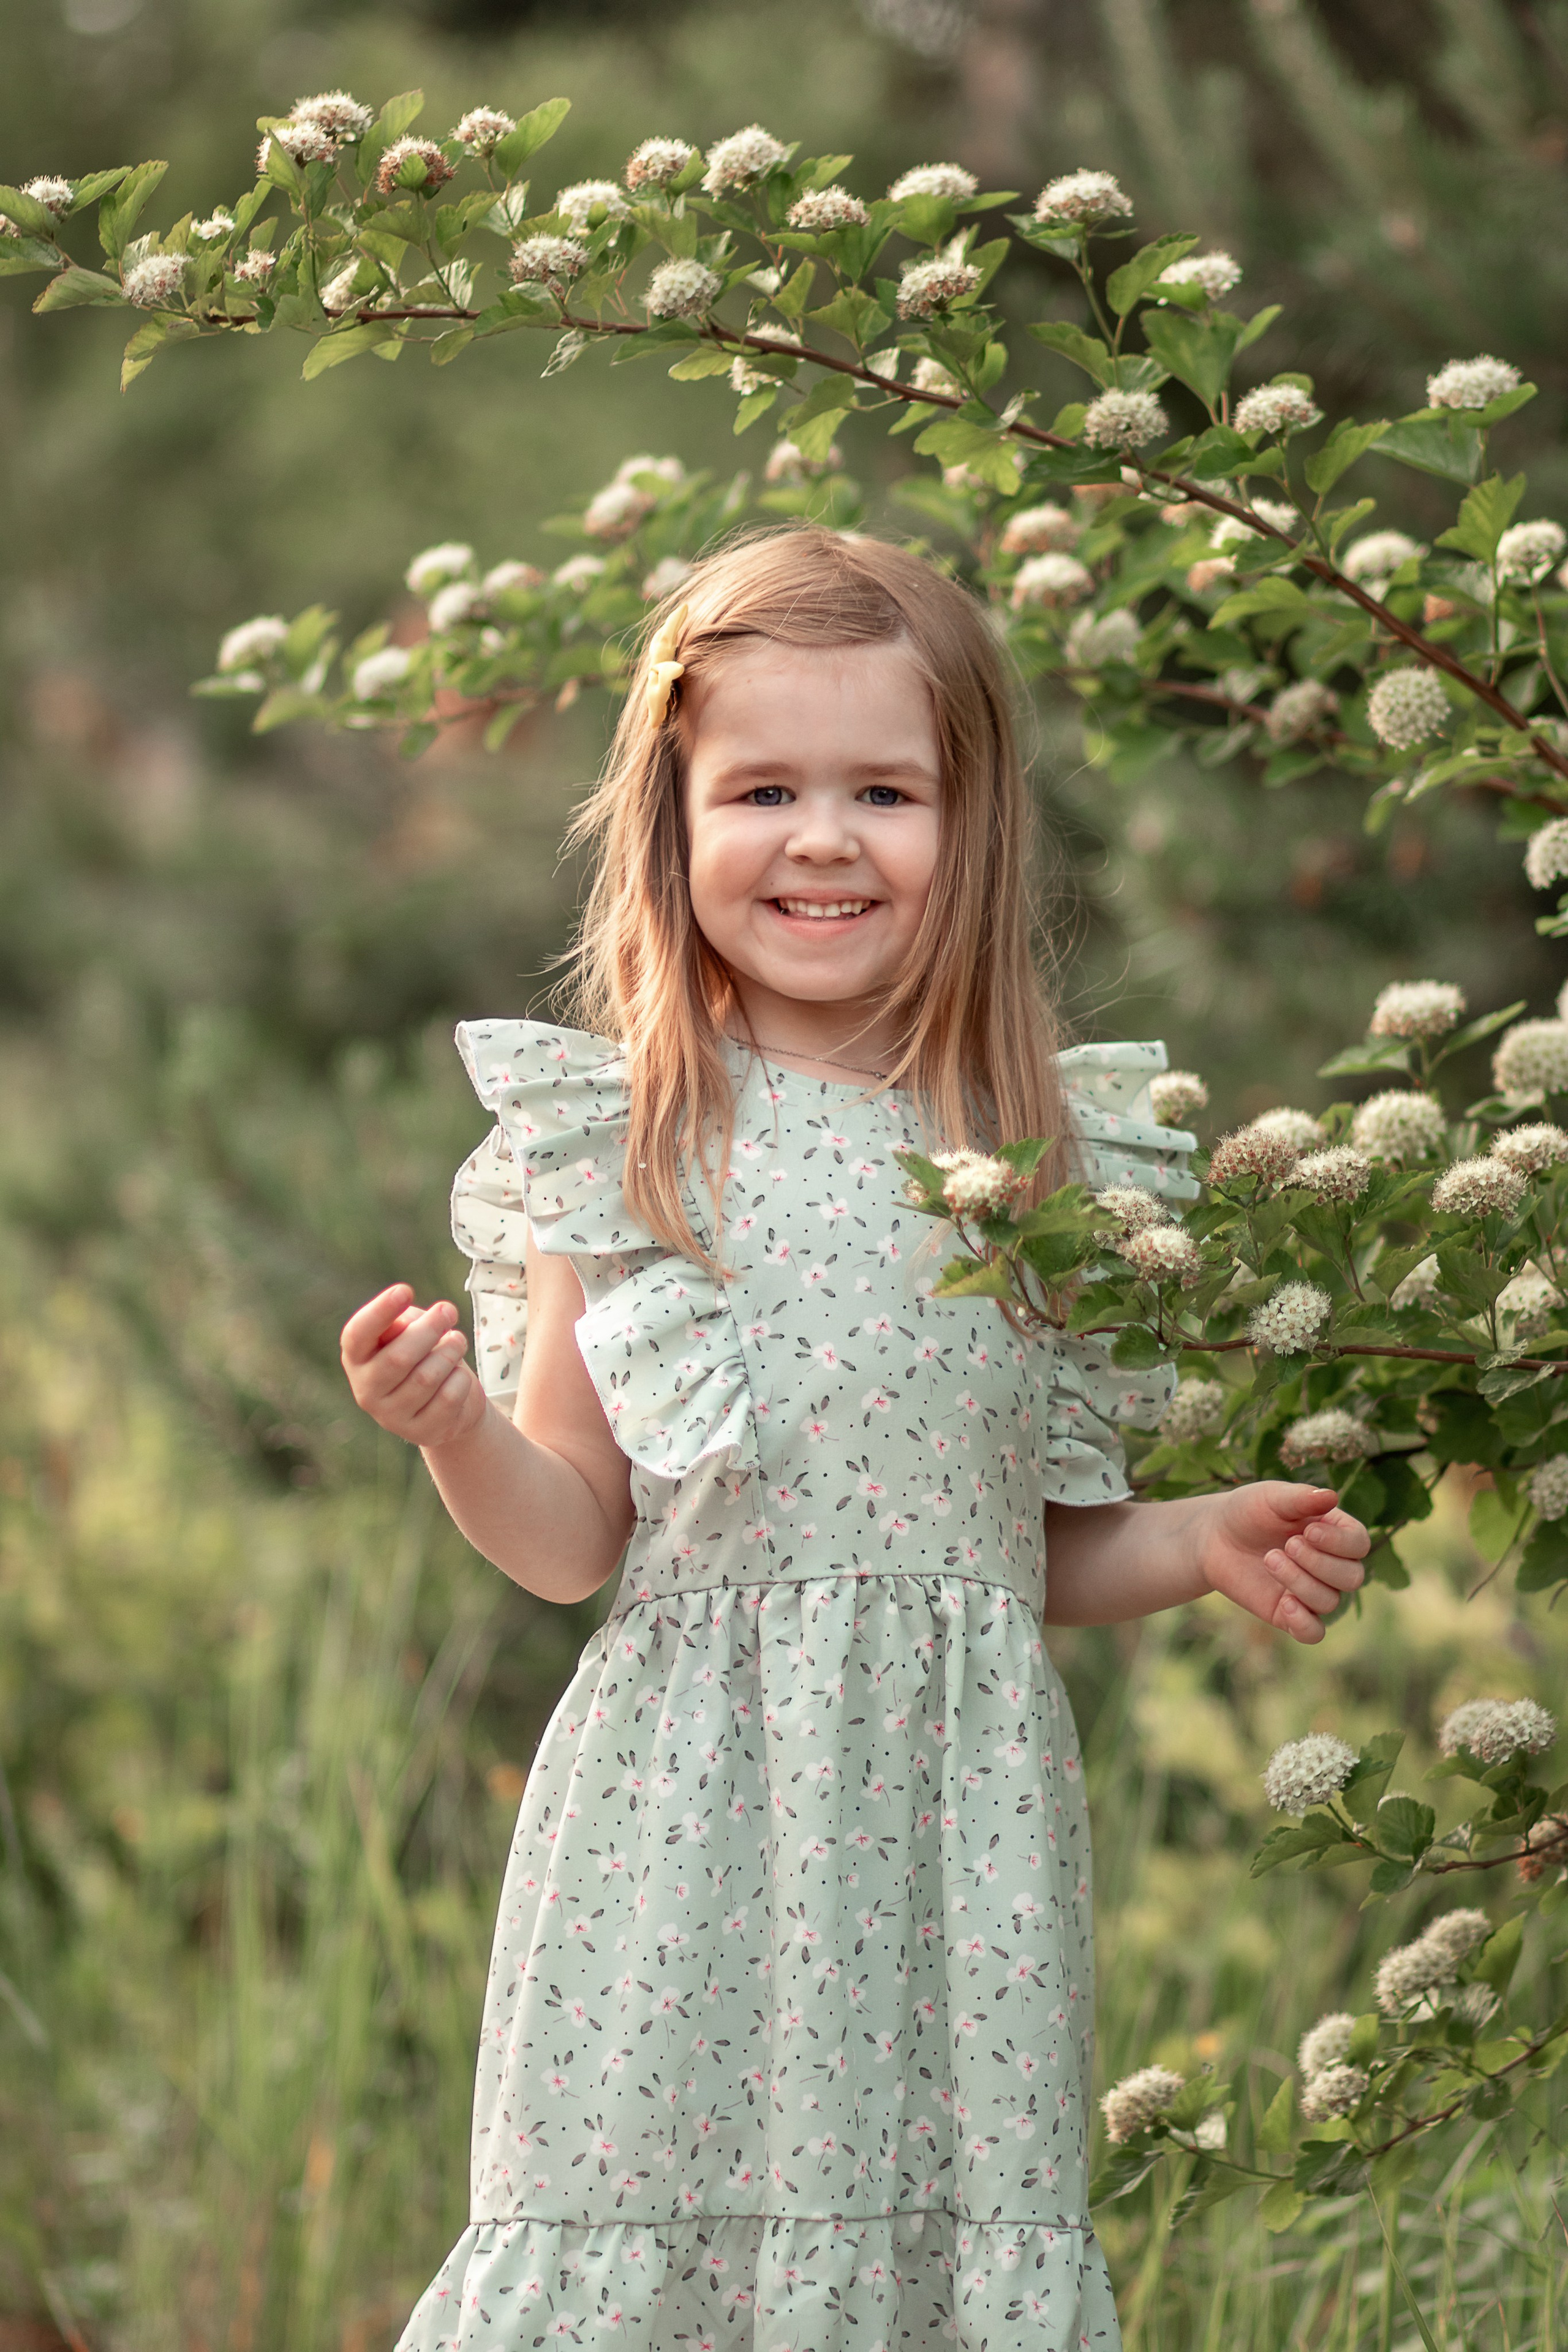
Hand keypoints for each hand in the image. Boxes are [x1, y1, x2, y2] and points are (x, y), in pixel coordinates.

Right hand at [340, 1283, 487, 1447]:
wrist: (449, 1403)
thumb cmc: (424, 1355)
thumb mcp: (410, 1331)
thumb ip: (404, 1322)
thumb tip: (405, 1322)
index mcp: (357, 1358)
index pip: (357, 1335)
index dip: (379, 1312)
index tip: (405, 1290)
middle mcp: (366, 1390)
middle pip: (399, 1357)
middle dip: (430, 1329)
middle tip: (449, 1311)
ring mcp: (391, 1416)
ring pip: (426, 1378)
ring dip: (450, 1352)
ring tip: (457, 1341)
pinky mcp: (420, 1432)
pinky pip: (448, 1399)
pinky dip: (460, 1379)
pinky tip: (458, 1375)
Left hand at [1197, 1483, 1369, 1643]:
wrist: (1215, 1536)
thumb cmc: (1249, 1511)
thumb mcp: (1272, 1497)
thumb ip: (1301, 1498)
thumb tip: (1331, 1496)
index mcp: (1334, 1533)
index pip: (1359, 1545)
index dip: (1339, 1542)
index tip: (1308, 1531)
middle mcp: (1330, 1565)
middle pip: (1352, 1578)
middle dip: (1319, 1563)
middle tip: (1287, 1545)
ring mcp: (1312, 1592)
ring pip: (1329, 1602)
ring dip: (1299, 1581)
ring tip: (1269, 1559)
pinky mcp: (1290, 1614)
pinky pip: (1313, 1633)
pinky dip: (1304, 1623)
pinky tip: (1284, 1603)